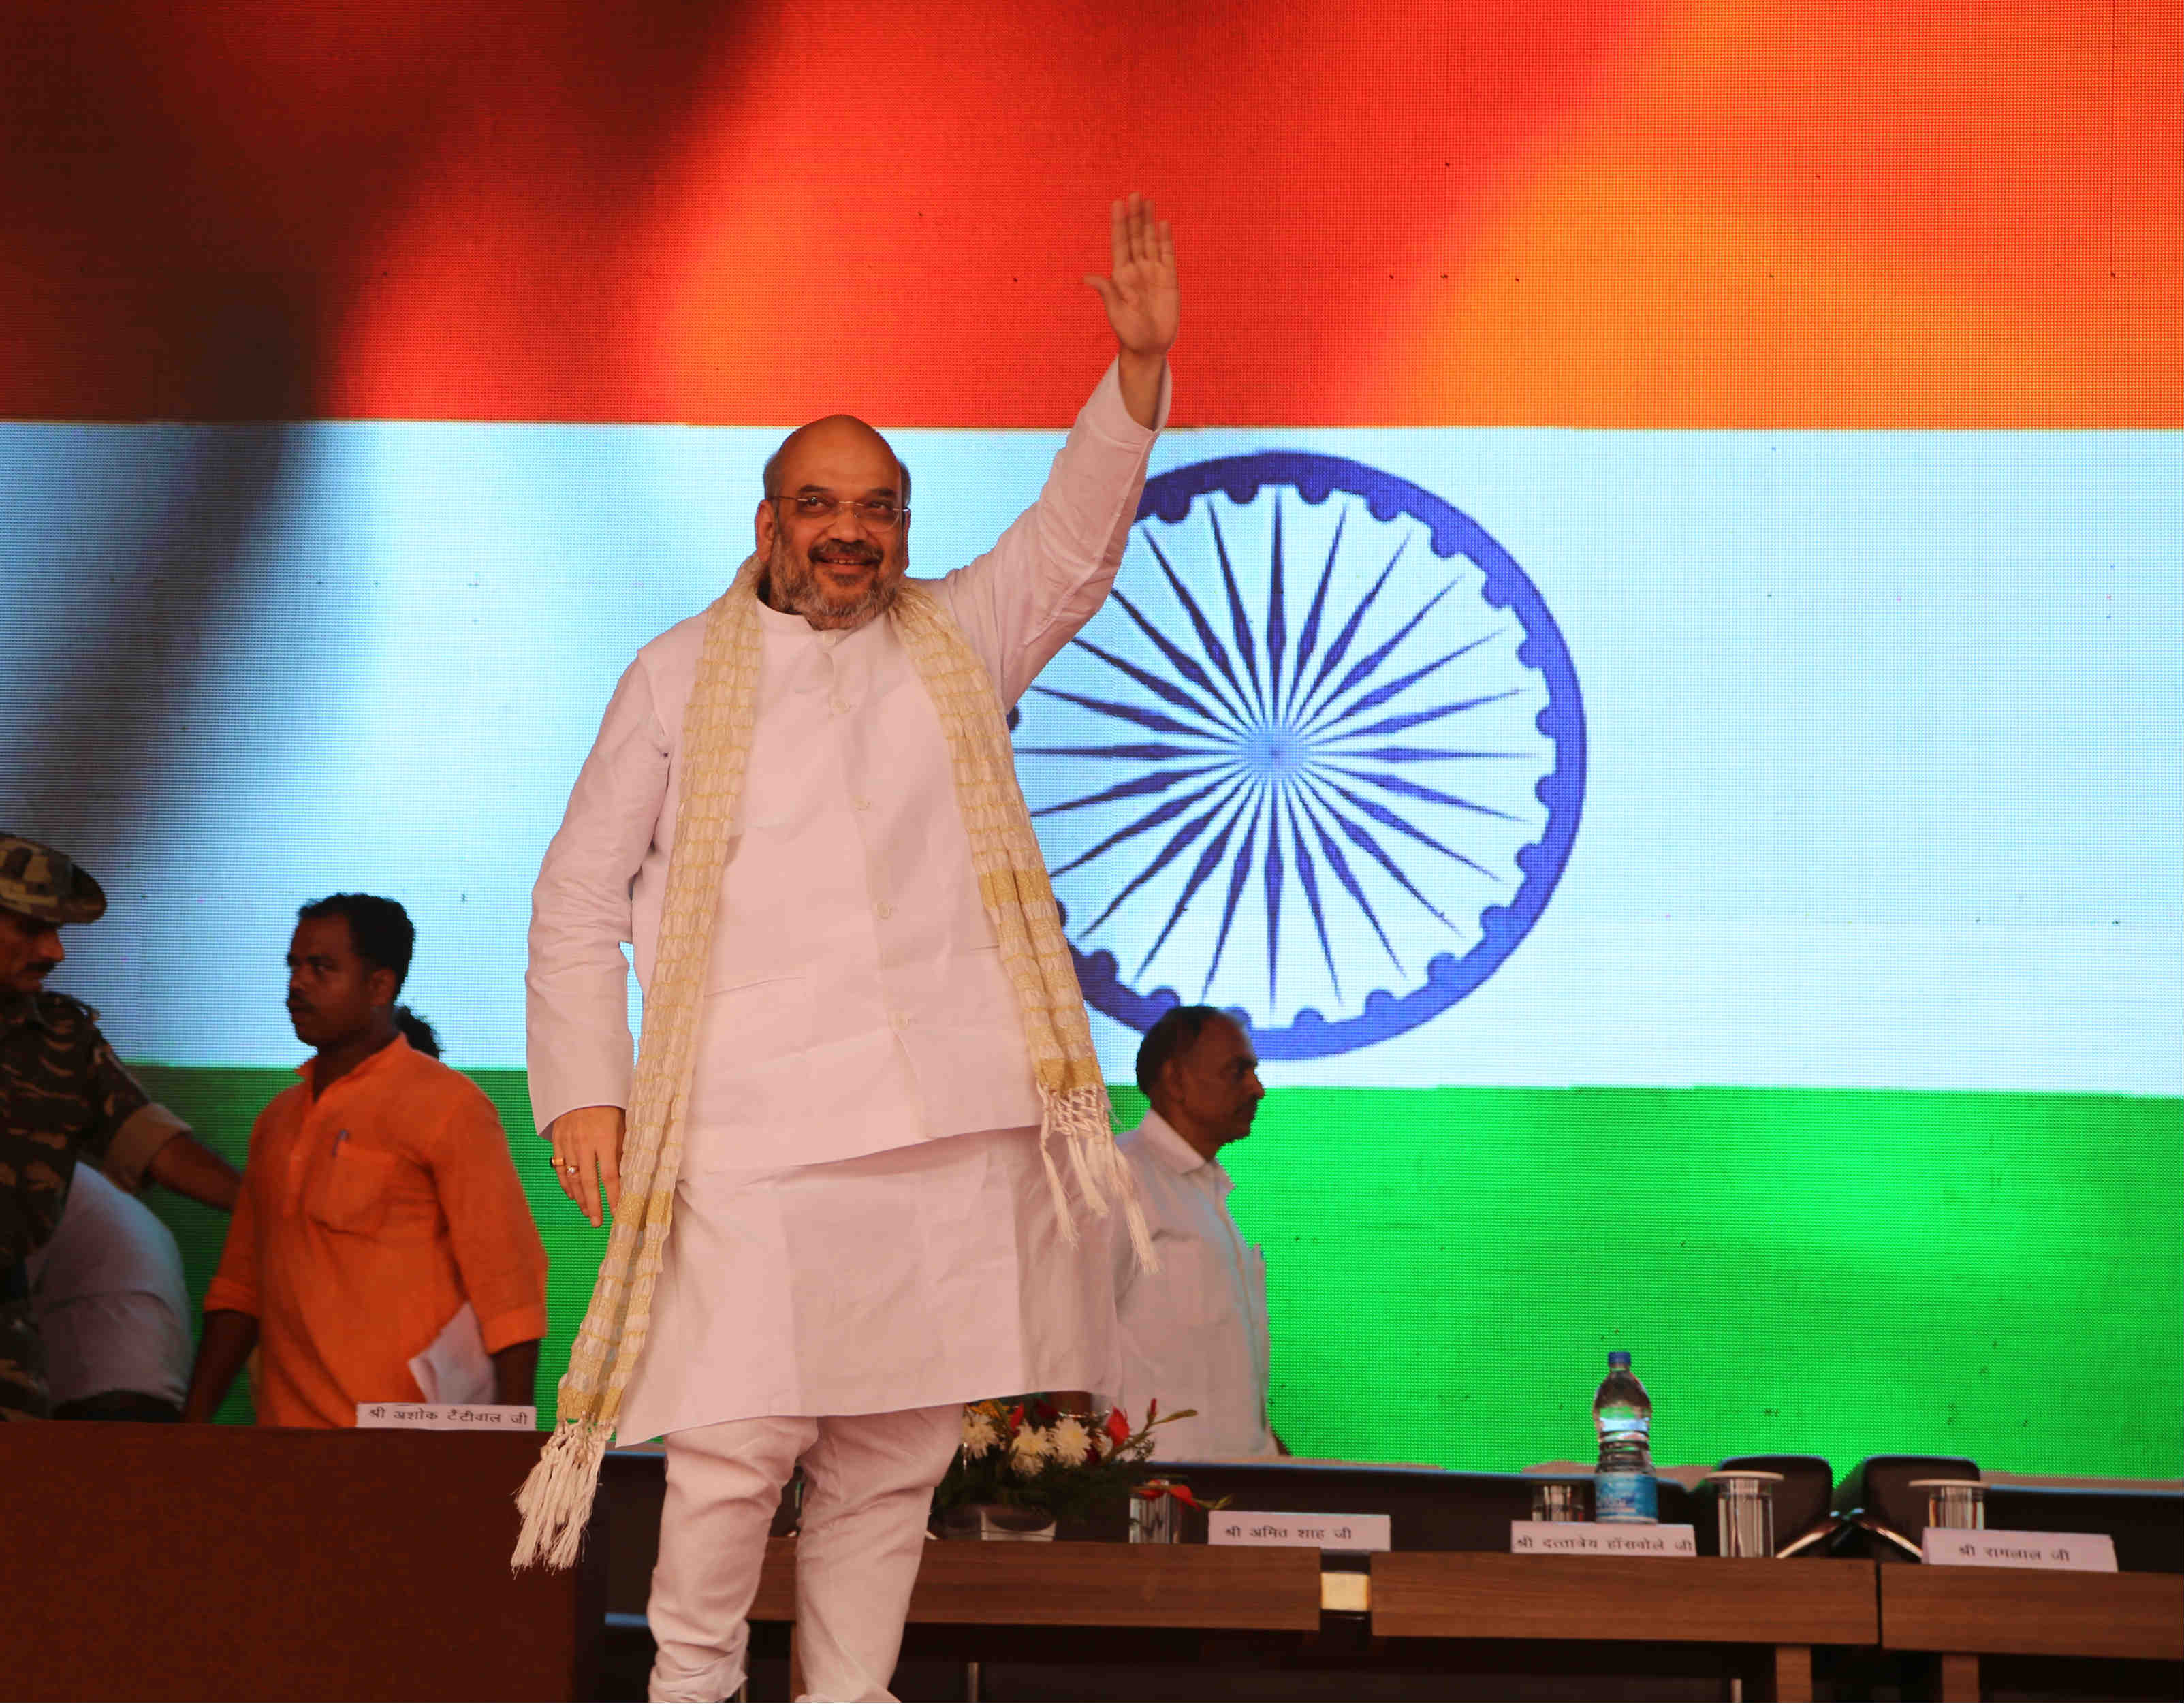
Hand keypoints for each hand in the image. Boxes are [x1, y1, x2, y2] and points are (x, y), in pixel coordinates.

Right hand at [548, 1104, 624, 1226]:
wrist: (581, 1083)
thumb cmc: (609, 1104)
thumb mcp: (623, 1123)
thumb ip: (623, 1147)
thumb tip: (629, 1173)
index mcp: (604, 1139)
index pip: (610, 1175)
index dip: (614, 1196)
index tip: (618, 1212)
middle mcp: (584, 1143)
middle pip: (589, 1182)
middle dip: (594, 1205)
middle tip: (599, 1223)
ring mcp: (568, 1143)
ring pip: (573, 1178)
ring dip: (580, 1198)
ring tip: (588, 1213)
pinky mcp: (556, 1141)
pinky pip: (560, 1168)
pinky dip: (566, 1184)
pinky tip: (573, 1196)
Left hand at [1084, 193, 1177, 365]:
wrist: (1150, 346)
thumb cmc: (1129, 332)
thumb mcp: (1115, 312)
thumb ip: (1107, 291)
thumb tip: (1087, 278)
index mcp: (1120, 275)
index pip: (1119, 243)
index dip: (1119, 223)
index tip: (1118, 203)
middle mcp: (1136, 269)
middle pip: (1135, 237)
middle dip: (1134, 216)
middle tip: (1134, 194)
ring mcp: (1153, 272)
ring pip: (1150, 241)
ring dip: (1149, 221)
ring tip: (1148, 201)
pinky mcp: (1169, 278)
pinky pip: (1167, 254)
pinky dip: (1165, 239)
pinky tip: (1163, 224)